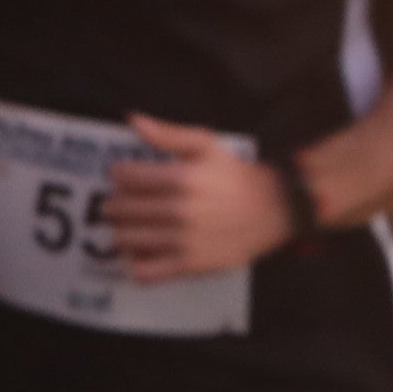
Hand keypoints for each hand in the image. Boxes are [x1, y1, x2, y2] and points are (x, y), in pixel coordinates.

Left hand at [106, 120, 295, 278]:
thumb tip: (133, 120)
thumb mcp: (207, 146)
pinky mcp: (189, 265)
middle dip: (117, 203)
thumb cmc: (236, 176)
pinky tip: (143, 252)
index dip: (120, 174)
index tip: (128, 177)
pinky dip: (135, 263)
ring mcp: (183, 240)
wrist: (275, 210)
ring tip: (132, 225)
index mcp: (182, 179)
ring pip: (124, 238)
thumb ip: (169, 134)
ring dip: (121, 230)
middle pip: (120, 208)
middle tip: (128, 202)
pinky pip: (143, 271)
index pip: (124, 177)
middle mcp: (179, 211)